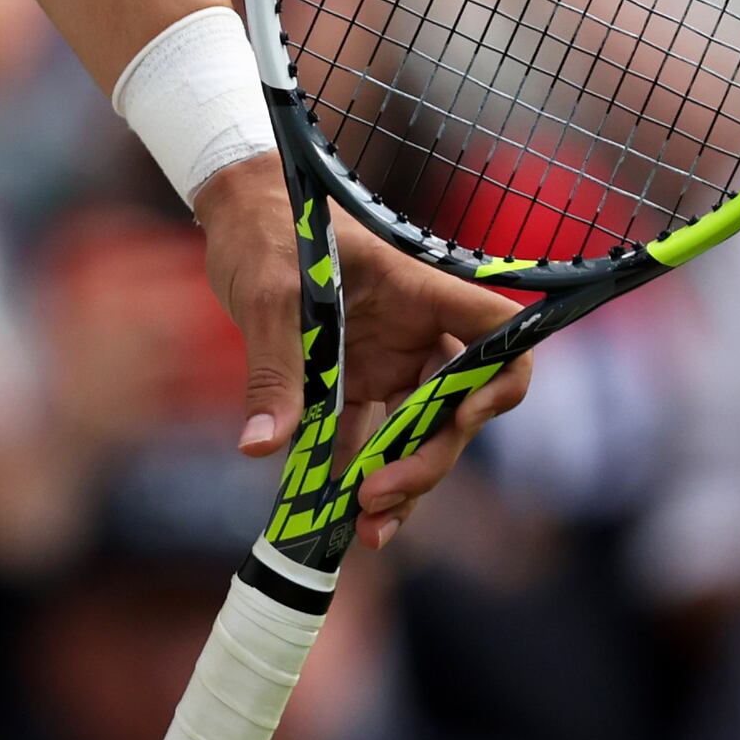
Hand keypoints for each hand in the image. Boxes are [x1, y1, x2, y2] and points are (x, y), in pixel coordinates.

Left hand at [189, 162, 528, 547]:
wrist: (238, 211)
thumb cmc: (266, 228)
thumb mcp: (267, 294)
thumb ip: (275, 368)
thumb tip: (263, 446)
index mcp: (417, 294)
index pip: (496, 333)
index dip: (501, 380)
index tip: (466, 417)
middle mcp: (414, 333)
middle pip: (456, 406)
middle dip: (428, 460)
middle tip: (376, 498)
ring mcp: (386, 361)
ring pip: (414, 433)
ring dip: (398, 482)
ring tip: (365, 528)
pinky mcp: (351, 381)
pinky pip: (367, 437)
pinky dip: (354, 474)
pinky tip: (332, 514)